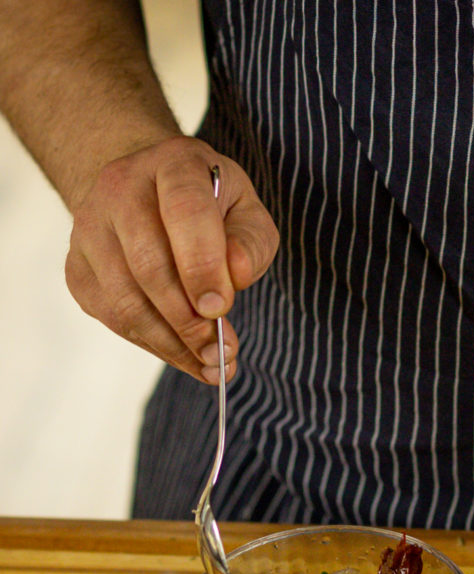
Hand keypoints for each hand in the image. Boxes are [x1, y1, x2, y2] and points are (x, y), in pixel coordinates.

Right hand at [64, 136, 278, 382]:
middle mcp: (120, 187)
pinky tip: (183, 355)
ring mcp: (90, 227)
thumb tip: (237, 276)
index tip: (220, 308)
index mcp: (173, 164)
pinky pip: (112, 317)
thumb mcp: (247, 214)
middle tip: (221, 353)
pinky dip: (152, 344)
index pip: (184, 212)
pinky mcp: (77, 267)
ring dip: (171, 342)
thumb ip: (251, 243)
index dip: (202, 265)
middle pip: (149, 265)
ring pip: (126, 299)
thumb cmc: (211, 209)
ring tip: (209, 364)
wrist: (150, 196)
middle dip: (189, 319)